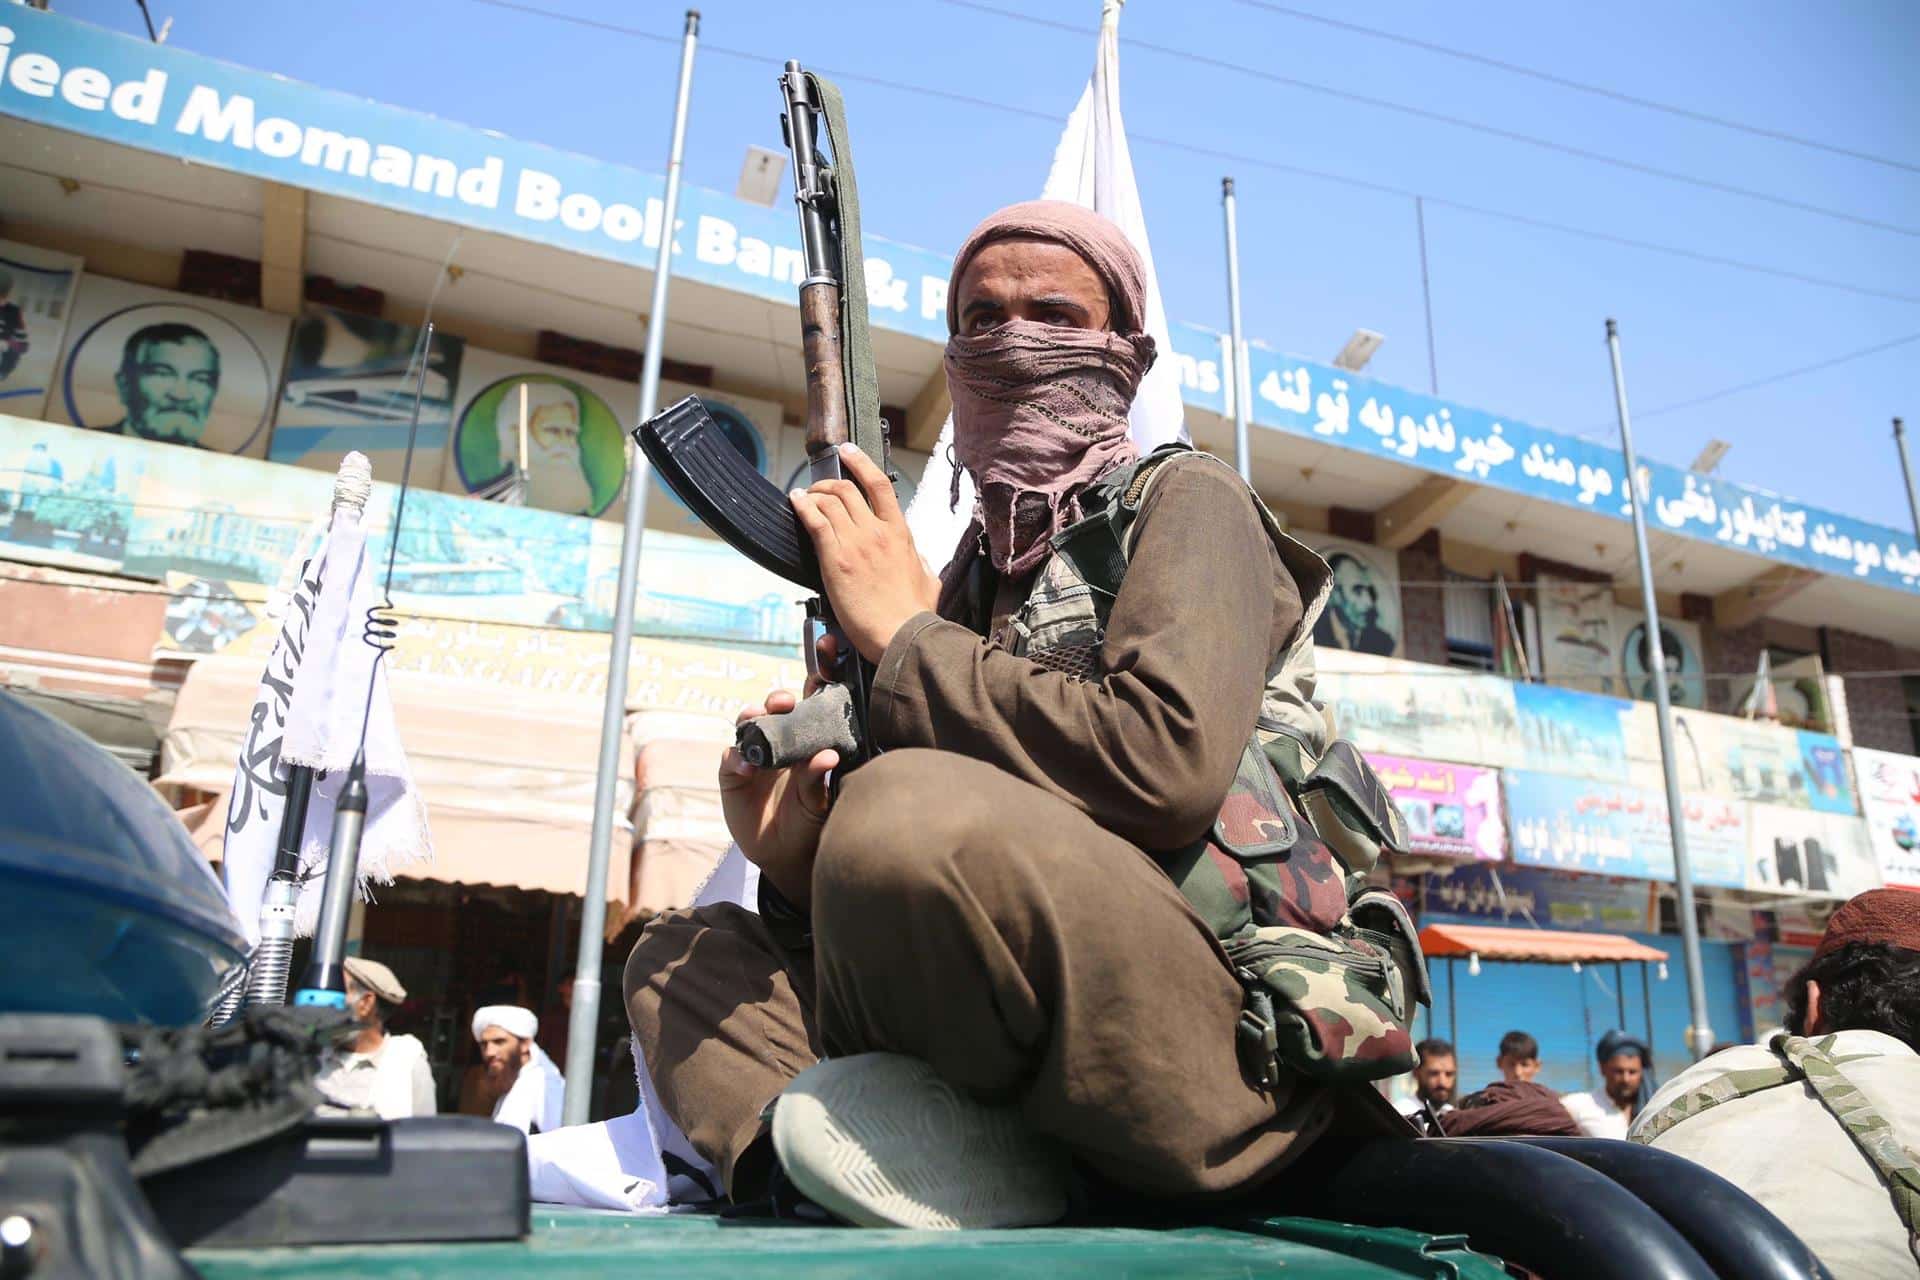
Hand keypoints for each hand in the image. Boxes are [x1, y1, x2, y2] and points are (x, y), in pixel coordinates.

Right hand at [718, 689, 837, 910]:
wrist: (784, 856)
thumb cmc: (808, 824)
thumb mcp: (817, 804)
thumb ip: (817, 780)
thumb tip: (829, 756)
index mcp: (805, 744)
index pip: (805, 712)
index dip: (807, 694)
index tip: (815, 683)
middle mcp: (779, 744)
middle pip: (773, 712)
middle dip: (776, 701)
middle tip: (783, 702)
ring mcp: (754, 756)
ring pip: (748, 725)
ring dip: (752, 718)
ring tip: (758, 719)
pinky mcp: (733, 774)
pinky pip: (731, 758)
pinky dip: (737, 759)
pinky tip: (747, 768)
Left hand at [790, 443, 940, 662]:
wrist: (903, 635)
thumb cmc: (915, 614)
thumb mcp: (928, 578)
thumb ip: (918, 560)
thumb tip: (914, 553)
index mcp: (900, 533)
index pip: (879, 485)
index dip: (861, 463)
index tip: (849, 452)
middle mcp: (877, 531)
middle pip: (847, 489)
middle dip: (828, 483)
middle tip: (818, 487)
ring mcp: (856, 543)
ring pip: (829, 501)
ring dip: (813, 494)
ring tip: (803, 496)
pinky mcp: (836, 560)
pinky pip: (816, 522)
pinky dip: (803, 507)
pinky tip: (795, 503)